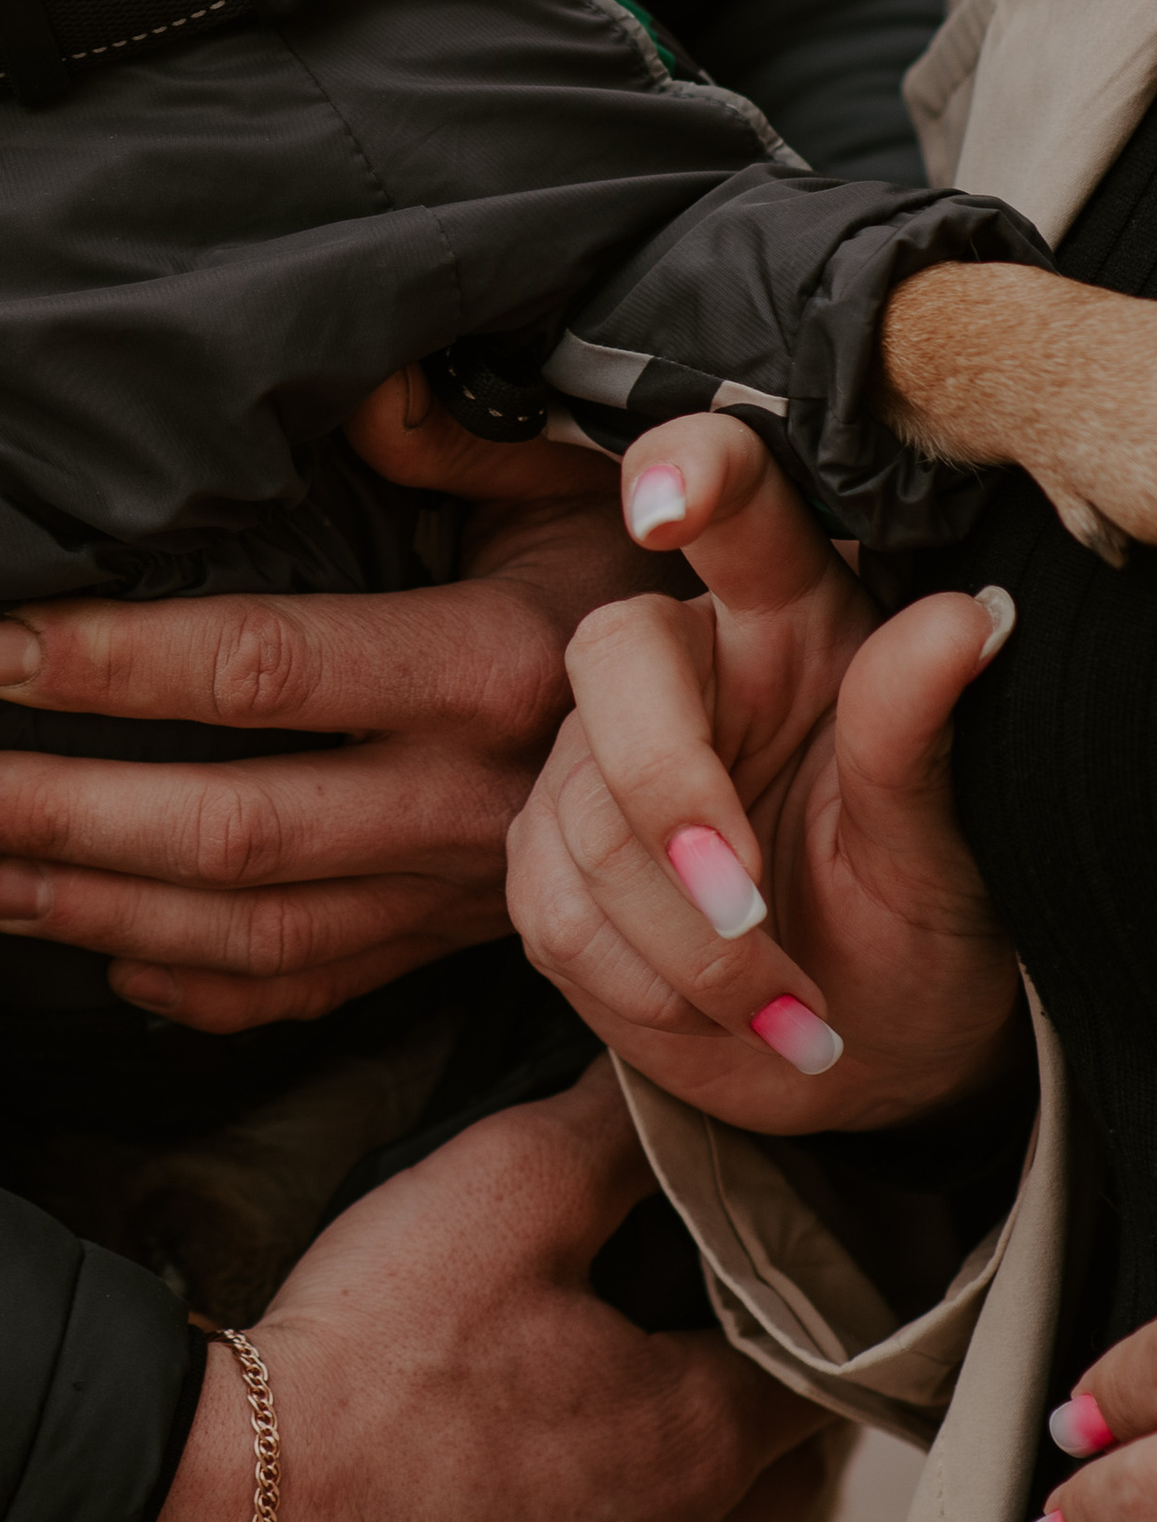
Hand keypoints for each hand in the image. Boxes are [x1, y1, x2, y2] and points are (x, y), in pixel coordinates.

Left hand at [0, 380, 652, 1032]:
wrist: (779, 745)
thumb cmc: (643, 575)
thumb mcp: (581, 479)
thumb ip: (463, 439)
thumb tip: (360, 393)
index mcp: (489, 666)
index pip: (264, 667)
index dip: (116, 662)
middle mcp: (472, 800)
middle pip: (232, 828)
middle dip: (65, 810)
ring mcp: (462, 896)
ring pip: (253, 933)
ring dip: (97, 906)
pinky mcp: (458, 952)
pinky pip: (314, 995)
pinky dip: (197, 995)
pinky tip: (102, 962)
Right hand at [87, 1063, 833, 1521]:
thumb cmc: (376, 1347)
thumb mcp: (502, 1185)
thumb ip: (614, 1132)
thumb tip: (685, 1089)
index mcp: (697, 1441)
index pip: (810, 1375)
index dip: (788, 1314)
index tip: (755, 1275)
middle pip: (759, 1486)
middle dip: (734, 1414)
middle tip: (670, 1344)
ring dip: (643, 1510)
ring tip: (561, 1435)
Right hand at [506, 414, 1022, 1130]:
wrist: (865, 1049)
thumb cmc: (919, 922)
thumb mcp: (944, 848)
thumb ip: (918, 733)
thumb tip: (971, 618)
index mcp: (795, 618)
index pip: (736, 500)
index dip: (688, 472)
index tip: (666, 509)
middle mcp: (689, 666)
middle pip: (616, 656)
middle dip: (668, 788)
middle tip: (752, 913)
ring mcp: (601, 758)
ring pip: (585, 815)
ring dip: (691, 947)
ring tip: (793, 1012)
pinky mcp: (549, 859)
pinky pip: (554, 911)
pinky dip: (646, 990)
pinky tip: (723, 1017)